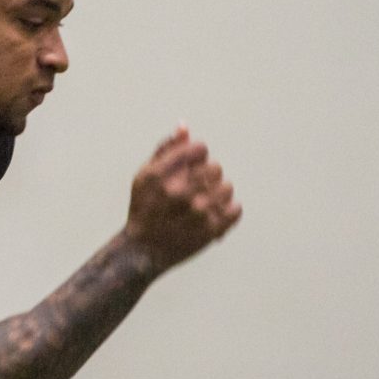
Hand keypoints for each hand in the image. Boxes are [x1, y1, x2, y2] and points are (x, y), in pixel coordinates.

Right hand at [123, 124, 241, 277]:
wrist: (143, 251)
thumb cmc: (144, 208)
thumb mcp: (145, 176)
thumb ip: (165, 150)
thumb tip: (185, 127)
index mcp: (160, 175)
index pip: (199, 149)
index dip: (197, 156)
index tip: (190, 168)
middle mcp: (178, 191)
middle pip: (215, 167)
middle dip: (207, 175)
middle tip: (196, 188)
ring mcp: (196, 212)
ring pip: (227, 187)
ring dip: (218, 193)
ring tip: (203, 203)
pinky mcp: (210, 230)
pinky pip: (236, 209)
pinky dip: (228, 210)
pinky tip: (213, 214)